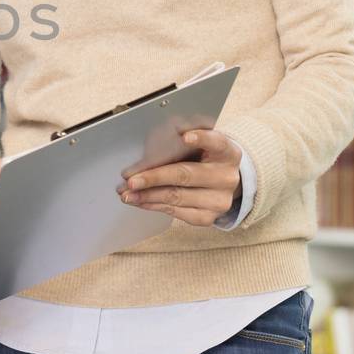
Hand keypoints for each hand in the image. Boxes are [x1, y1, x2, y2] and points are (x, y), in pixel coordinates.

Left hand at [119, 129, 241, 226]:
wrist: (221, 181)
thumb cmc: (203, 157)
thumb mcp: (197, 143)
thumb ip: (180, 138)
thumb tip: (153, 148)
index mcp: (227, 152)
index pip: (217, 142)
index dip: (201, 138)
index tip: (184, 136)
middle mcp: (226, 177)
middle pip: (186, 175)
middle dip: (154, 177)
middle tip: (131, 180)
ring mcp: (219, 200)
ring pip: (177, 197)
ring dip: (147, 195)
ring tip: (126, 193)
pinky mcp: (208, 217)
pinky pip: (176, 213)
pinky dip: (154, 205)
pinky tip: (139, 201)